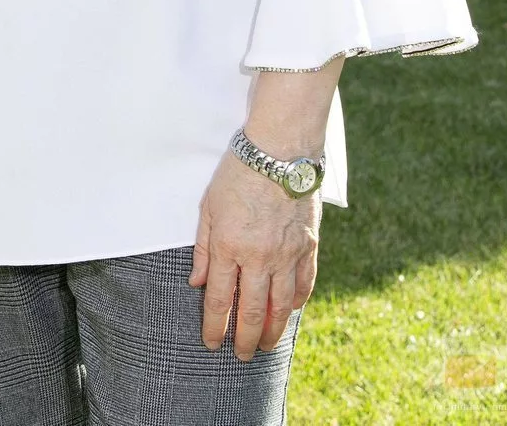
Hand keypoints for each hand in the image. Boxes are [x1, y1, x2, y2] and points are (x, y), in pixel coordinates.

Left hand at [188, 149, 319, 361]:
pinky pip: (304, 284)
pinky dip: (297, 303)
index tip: (212, 343)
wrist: (279, 150)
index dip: (215, 326)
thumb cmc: (237, 173)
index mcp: (229, 246)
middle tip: (241, 355)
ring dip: (273, 330)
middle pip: (252, 311)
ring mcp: (286, 254)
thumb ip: (203, 248)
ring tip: (266, 346)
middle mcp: (258, 257)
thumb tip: (197, 283)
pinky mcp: (308, 246)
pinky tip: (291, 312)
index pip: (221, 299)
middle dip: (244, 338)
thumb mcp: (208, 206)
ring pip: (281, 306)